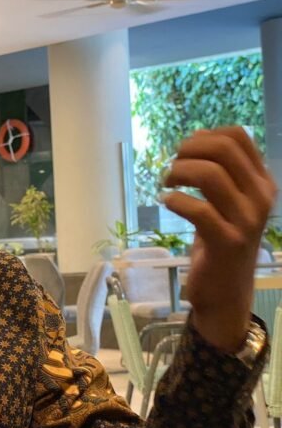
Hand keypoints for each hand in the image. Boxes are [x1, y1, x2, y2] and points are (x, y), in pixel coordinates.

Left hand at [162, 127, 276, 351]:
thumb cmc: (221, 240)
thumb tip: (198, 135)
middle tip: (171, 167)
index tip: (185, 151)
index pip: (239, 136)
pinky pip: (198, 209)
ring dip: (178, 172)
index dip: (205, 135)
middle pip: (224, 149)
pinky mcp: (227, 242)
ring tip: (166, 183)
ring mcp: (247, 220)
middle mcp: (261, 197)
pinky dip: (174, 200)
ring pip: (210, 175)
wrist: (226, 291)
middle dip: (188, 150)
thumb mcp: (225, 201)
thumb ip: (218, 170)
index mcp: (262, 182)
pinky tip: (166, 202)